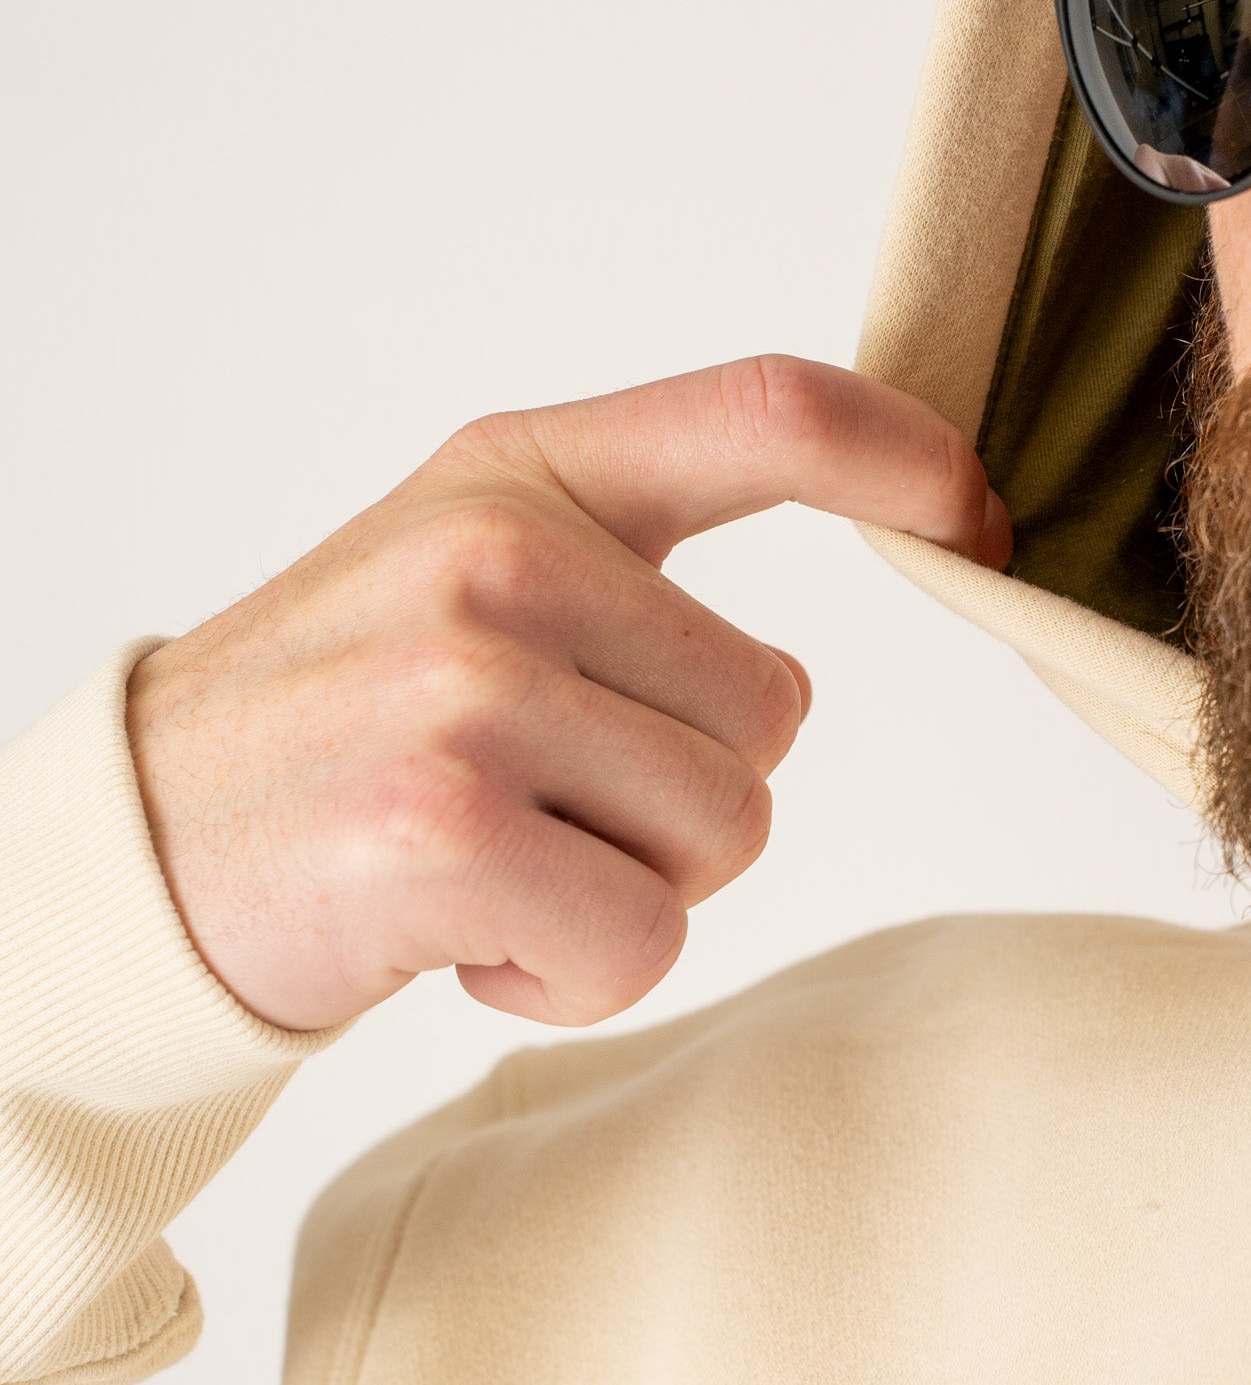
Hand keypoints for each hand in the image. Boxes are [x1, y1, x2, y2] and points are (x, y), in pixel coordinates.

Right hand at [127, 357, 1008, 1032]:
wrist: (138, 854)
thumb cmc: (338, 726)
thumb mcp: (467, 577)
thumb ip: (638, 564)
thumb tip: (859, 584)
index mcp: (521, 476)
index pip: (768, 411)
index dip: (908, 457)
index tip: (978, 521)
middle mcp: (499, 555)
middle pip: (775, 714)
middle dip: (685, 799)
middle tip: (537, 804)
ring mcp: (468, 685)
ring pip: (727, 832)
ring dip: (631, 889)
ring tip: (495, 862)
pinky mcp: (444, 826)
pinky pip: (644, 940)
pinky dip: (571, 973)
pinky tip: (470, 934)